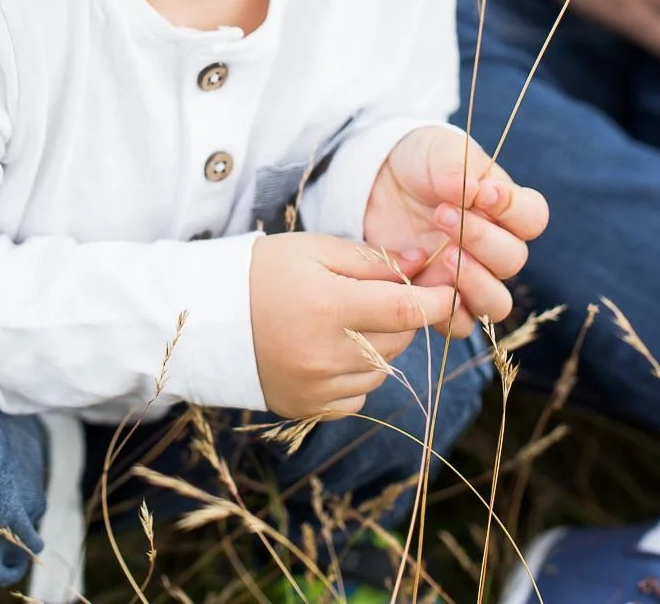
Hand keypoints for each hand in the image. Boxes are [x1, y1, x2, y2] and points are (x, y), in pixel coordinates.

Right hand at [249, 232, 457, 418]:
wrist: (208, 318)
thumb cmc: (262, 273)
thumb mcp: (313, 250)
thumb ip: (370, 258)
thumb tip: (420, 261)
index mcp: (329, 307)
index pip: (407, 309)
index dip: (438, 298)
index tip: (450, 287)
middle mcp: (327, 354)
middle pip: (398, 340)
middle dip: (402, 316)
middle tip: (383, 294)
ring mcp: (318, 387)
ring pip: (382, 369)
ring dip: (380, 345)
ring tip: (347, 321)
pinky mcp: (309, 408)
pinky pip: (358, 396)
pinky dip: (357, 375)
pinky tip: (332, 351)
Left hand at [364, 126, 547, 332]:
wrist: (377, 183)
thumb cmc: (420, 162)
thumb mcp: (437, 151)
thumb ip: (456, 167)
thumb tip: (473, 191)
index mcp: (505, 208)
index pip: (532, 217)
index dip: (513, 209)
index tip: (483, 193)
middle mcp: (494, 247)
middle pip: (513, 259)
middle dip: (481, 238)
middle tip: (442, 214)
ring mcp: (469, 277)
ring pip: (496, 303)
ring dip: (475, 283)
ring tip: (445, 256)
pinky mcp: (439, 298)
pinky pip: (459, 324)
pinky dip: (447, 310)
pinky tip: (423, 281)